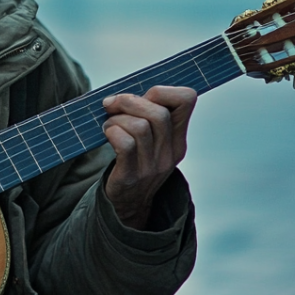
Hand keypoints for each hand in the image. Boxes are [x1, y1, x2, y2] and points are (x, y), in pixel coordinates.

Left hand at [101, 86, 197, 229]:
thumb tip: (128, 92)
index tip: (143, 95)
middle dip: (129, 101)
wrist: (127, 205)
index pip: (187, 99)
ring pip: (139, 126)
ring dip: (116, 119)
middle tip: (112, 105)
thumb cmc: (134, 161)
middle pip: (158, 113)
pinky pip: (125, 145)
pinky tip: (107, 135)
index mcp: (178, 138)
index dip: (164, 89)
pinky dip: (112, 133)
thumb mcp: (152, 140)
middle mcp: (170, 152)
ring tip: (108, 125)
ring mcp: (152, 166)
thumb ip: (148, 115)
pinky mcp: (131, 176)